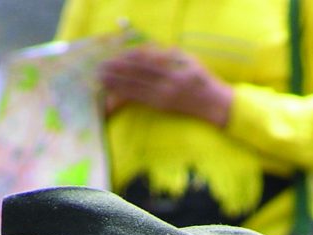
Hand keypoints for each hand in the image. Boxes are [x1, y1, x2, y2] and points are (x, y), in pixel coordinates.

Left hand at [99, 46, 231, 126]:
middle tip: (99, 67)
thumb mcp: (188, 59)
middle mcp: (166, 86)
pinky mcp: (160, 107)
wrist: (213, 104)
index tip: (114, 55)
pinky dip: (125, 95)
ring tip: (101, 79)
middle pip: (137, 76)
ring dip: (116, 85)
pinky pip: (139, 100)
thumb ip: (168, 54)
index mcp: (173, 70)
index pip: (146, 63)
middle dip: (117, 71)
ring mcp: (162, 98)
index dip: (128, 59)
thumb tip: (147, 49)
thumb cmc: (201, 78)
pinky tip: (114, 92)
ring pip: (135, 89)